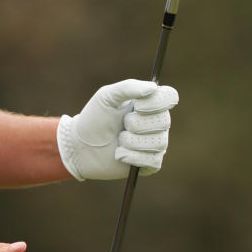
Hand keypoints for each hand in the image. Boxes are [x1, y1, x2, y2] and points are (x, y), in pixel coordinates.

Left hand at [56, 79, 178, 180]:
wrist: (81, 147)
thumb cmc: (94, 118)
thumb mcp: (106, 96)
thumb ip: (128, 88)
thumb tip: (153, 88)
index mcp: (149, 102)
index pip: (170, 96)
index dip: (157, 102)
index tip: (137, 106)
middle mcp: (156, 122)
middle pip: (164, 121)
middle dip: (137, 124)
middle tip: (122, 125)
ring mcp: (155, 143)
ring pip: (158, 142)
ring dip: (132, 142)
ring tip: (119, 141)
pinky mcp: (150, 163)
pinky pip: (153, 160)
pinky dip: (133, 157)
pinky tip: (119, 154)